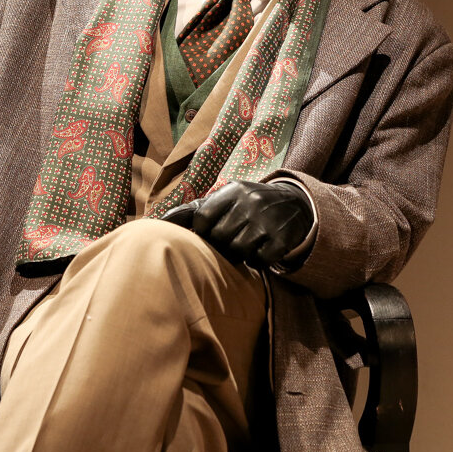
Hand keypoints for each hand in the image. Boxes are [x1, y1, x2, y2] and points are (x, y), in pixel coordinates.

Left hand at [164, 180, 313, 268]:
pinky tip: (260, 251)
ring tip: (245, 245)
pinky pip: (260, 260)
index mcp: (232, 191)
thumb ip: (192, 211)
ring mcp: (267, 221)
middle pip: (219, 238)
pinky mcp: (282, 239)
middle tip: (230, 241)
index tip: (210, 233)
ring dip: (239, 254)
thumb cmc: (247, 205)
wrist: (295, 203)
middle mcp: (250, 203)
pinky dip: (257, 261)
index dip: (202, 232)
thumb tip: (156, 222)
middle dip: (222, 244)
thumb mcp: (224, 199)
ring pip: (239, 251)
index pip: (202, 219)